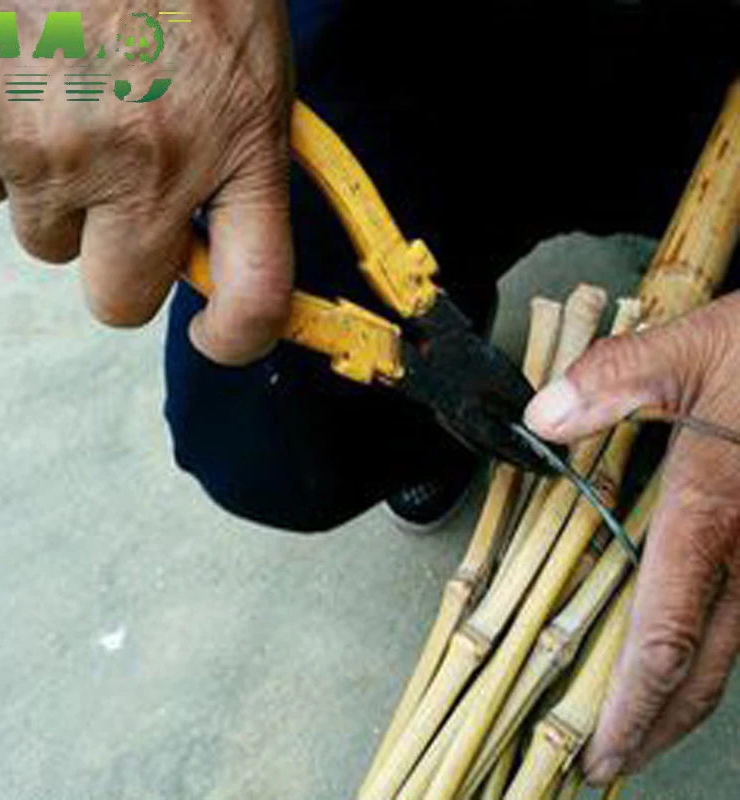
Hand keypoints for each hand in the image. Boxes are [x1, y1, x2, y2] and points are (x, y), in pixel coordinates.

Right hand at [0, 1, 293, 364]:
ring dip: (59, 191)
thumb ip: (238, 161)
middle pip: (121, 299)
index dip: (239, 336)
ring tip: (69, 94)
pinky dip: (3, 148)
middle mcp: (152, 163)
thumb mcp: (248, 66)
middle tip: (121, 191)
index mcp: (239, 144)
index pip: (257, 296)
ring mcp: (58, 148)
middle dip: (119, 260)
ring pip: (46, 238)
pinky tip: (23, 79)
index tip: (216, 333)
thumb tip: (210, 241)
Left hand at [525, 291, 739, 783]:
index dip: (628, 707)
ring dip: (679, 699)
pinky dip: (706, 652)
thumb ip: (610, 381)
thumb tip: (542, 417)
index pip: (663, 637)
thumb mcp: (688, 347)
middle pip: (701, 673)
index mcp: (711, 513)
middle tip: (606, 763)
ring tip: (638, 726)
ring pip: (728, 654)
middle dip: (652, 729)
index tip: (595, 751)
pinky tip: (685, 652)